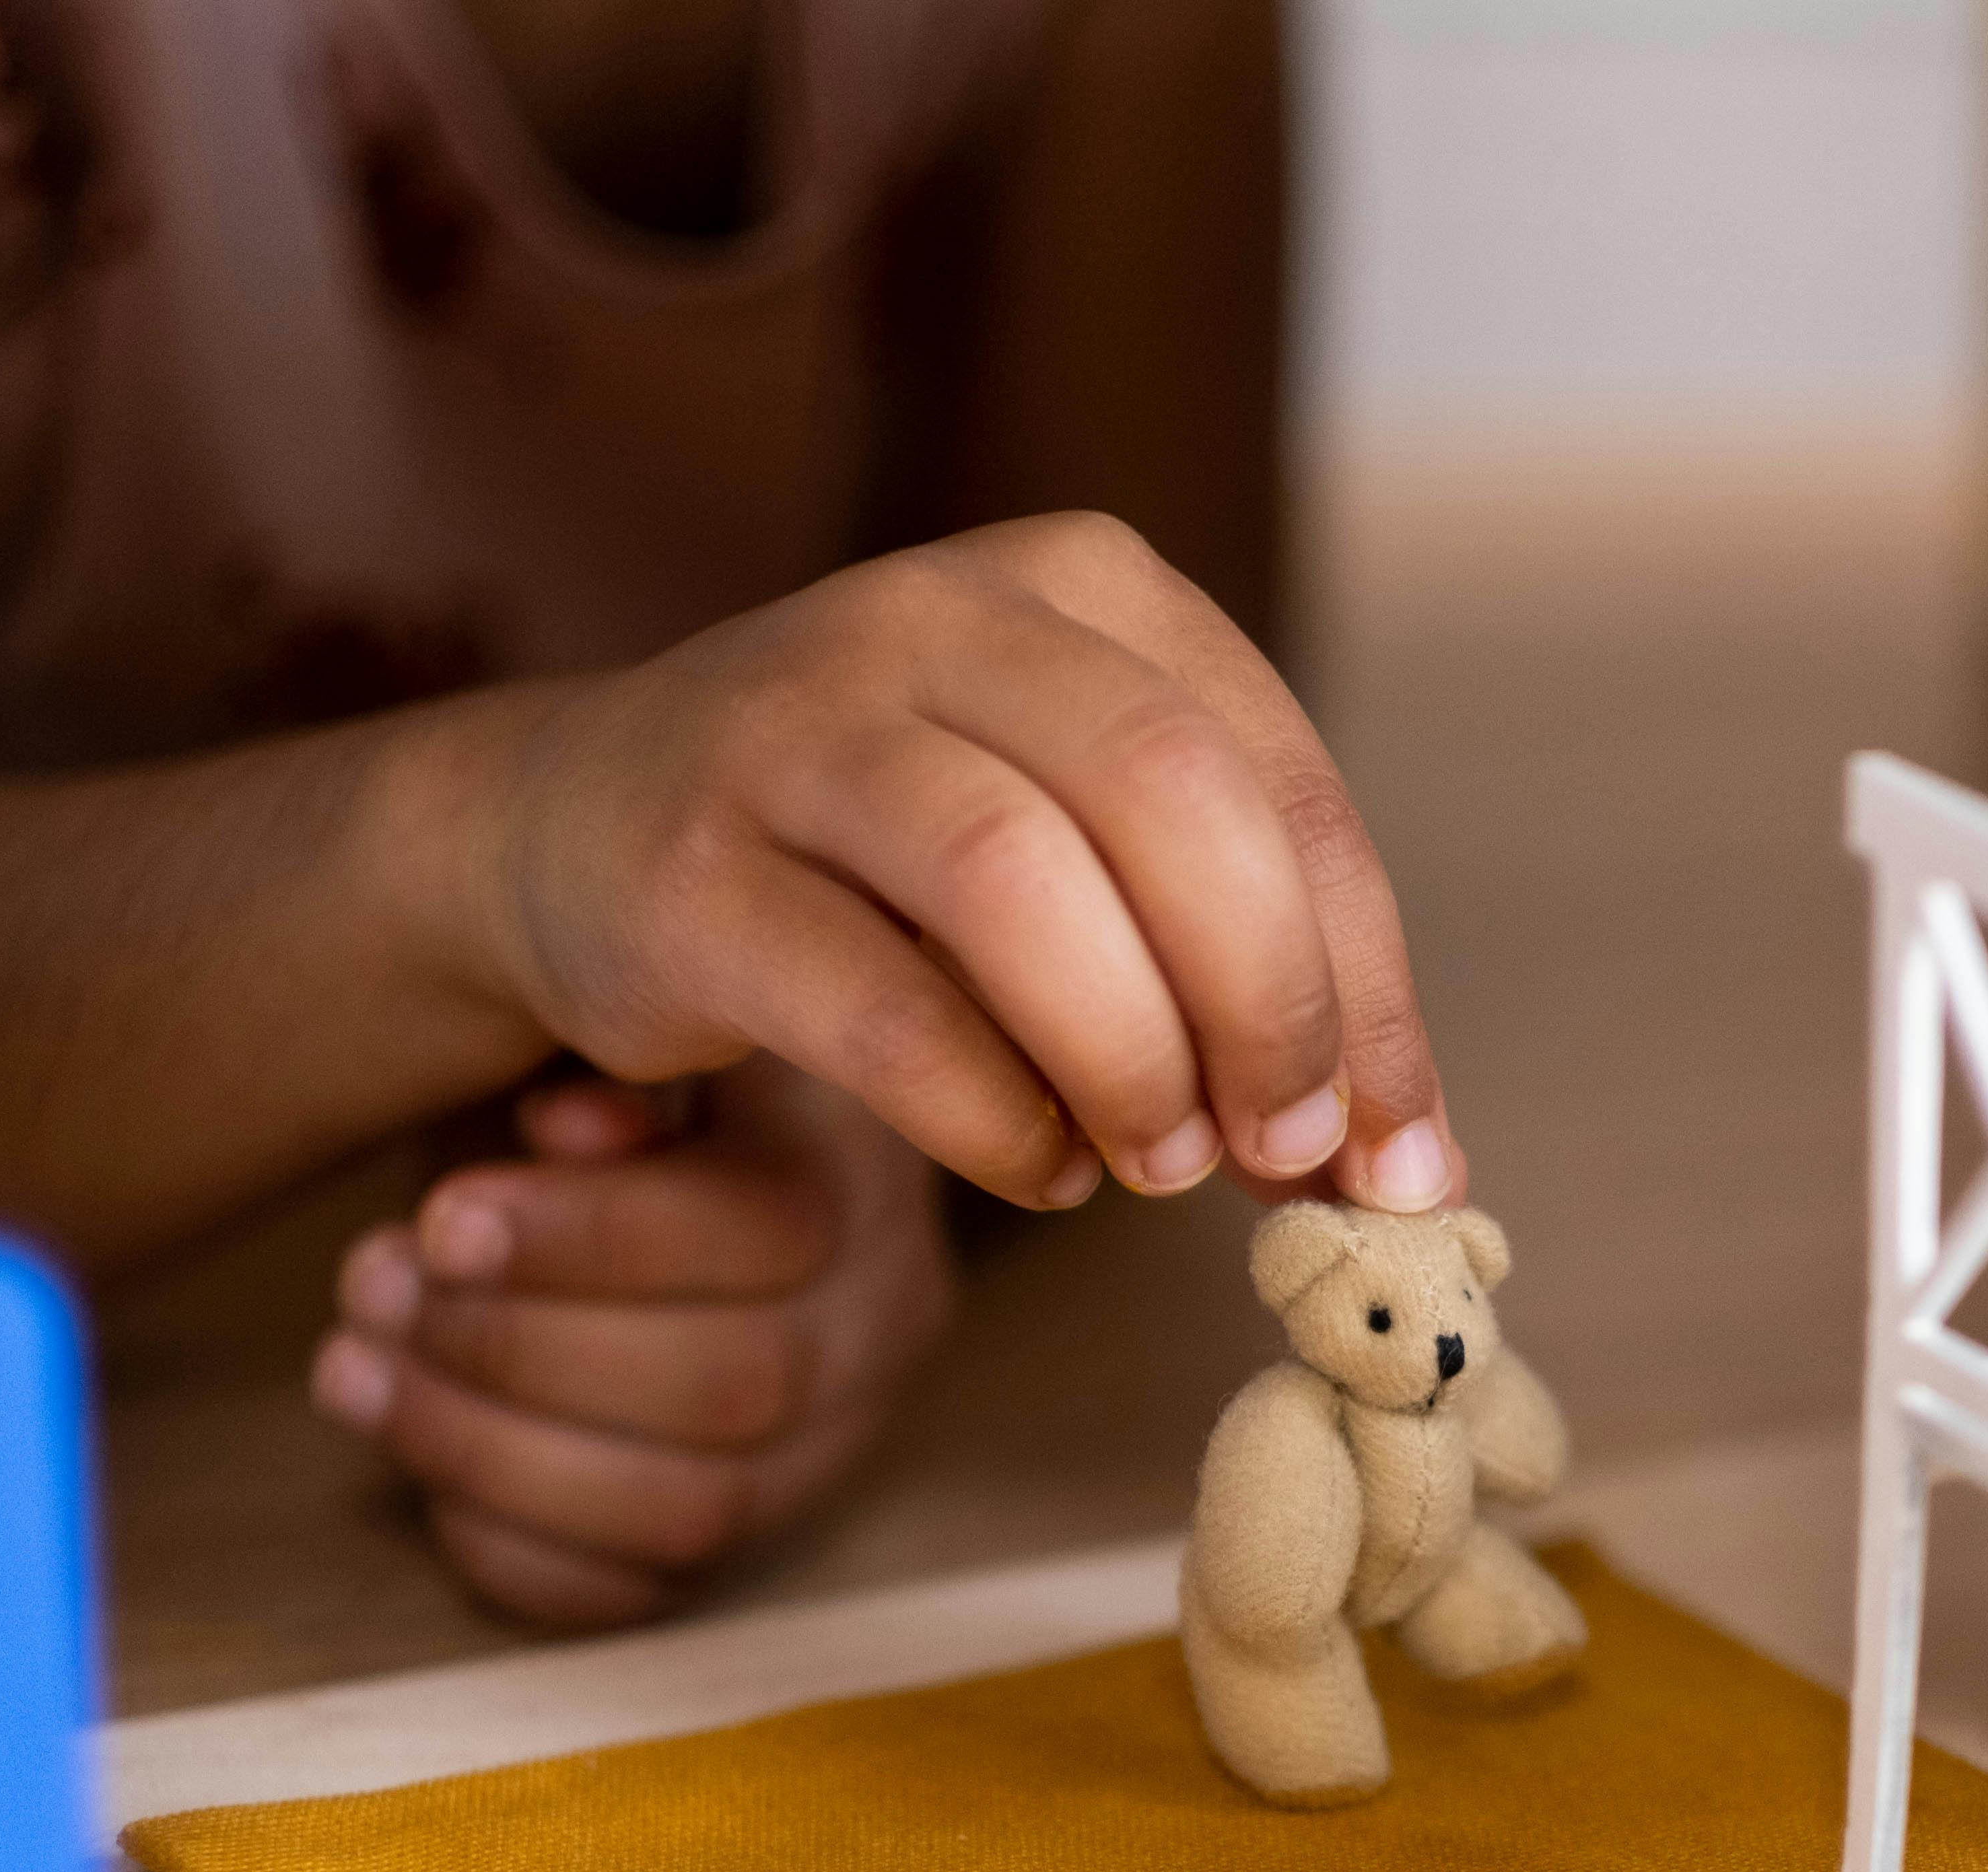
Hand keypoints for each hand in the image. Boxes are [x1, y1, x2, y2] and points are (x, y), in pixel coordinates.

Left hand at [308, 1057, 955, 1626]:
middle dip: (516, 1348)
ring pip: (691, 1509)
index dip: (591, 1240)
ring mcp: (830, 1446)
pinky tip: (419, 1473)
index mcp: (865, 1171)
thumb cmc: (627, 1065)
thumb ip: (615, 1055)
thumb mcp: (626, 1013)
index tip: (440, 1217)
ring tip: (353, 1366)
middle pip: (732, 1388)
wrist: (686, 1140)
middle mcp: (883, 1323)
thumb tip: (567, 1129)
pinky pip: (645, 1592)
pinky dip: (519, 1549)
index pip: (769, 1232)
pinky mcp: (753, 1534)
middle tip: (368, 1284)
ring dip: (490, 1448)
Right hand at [457, 511, 1464, 1218]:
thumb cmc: (885, 870)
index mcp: (1085, 588)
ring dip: (1130, 1059)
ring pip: (1020, 884)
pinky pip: (884, 1010)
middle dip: (1265, 1008)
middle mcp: (940, 612)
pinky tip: (1037, 1167)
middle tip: (1279, 1157)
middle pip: (1173, 801)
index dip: (1368, 989)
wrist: (575, 835)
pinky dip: (993, 1119)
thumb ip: (1240, 974)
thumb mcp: (1087, 861)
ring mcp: (797, 725)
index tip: (1401, 1151)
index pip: (1283, 783)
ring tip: (1154, 1164)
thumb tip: (1411, 1167)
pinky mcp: (689, 867)